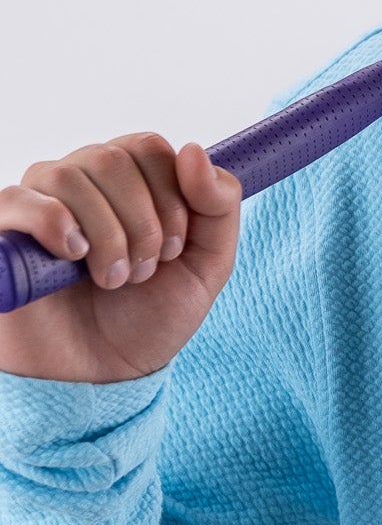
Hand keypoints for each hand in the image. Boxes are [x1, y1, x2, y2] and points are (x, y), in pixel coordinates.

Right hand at [0, 135, 240, 382]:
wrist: (101, 376)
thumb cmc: (147, 318)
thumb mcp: (207, 266)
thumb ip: (218, 206)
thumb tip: (193, 149)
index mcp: (128, 182)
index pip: (149, 147)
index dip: (171, 196)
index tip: (172, 249)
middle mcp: (80, 182)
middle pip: (113, 159)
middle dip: (142, 223)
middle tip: (142, 272)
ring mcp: (38, 203)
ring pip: (70, 177)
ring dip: (107, 236)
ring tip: (112, 280)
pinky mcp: (3, 231)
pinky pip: (20, 199)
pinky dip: (54, 224)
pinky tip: (73, 257)